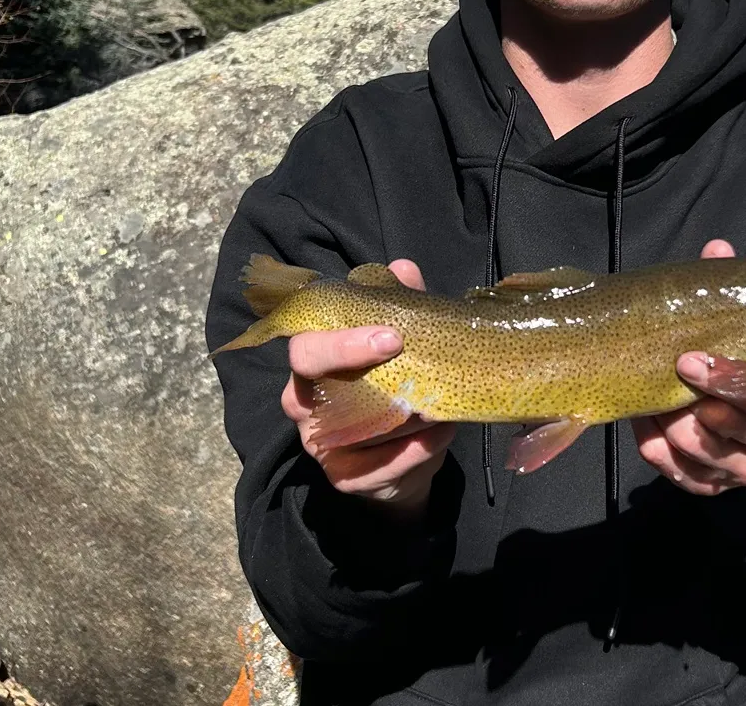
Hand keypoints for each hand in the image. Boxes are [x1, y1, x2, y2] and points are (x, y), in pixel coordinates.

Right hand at [281, 258, 453, 520]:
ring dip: (403, 413)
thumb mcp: (401, 344)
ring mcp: (320, 443)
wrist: (405, 457)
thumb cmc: (397, 385)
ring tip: (441, 402)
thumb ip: (401, 305)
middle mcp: (305, 402)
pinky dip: (413, 452)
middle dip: (355, 365)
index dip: (342, 340)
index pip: (304, 347)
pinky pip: (374, 468)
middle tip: (405, 355)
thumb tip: (402, 268)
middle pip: (306, 383)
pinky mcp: (343, 477)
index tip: (392, 335)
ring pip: (352, 427)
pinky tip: (440, 435)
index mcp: (313, 363)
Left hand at [632, 239, 745, 496]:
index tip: (692, 361)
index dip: (740, 381)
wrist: (721, 402)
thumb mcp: (735, 317)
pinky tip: (646, 428)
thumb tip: (717, 249)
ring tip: (655, 402)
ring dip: (680, 430)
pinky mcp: (721, 485)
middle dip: (708, 405)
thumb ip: (727, 287)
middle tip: (674, 375)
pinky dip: (664, 456)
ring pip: (721, 460)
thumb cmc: (735, 350)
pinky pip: (693, 480)